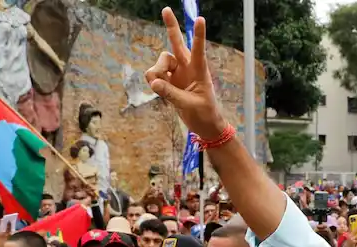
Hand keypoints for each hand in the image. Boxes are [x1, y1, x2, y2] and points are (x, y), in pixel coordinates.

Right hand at [145, 9, 225, 139]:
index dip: (198, 35)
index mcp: (199, 70)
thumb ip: (171, 93)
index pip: (199, 50)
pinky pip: (154, 75)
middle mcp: (187, 67)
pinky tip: (158, 89)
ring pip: (160, 62)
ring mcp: (176, 73)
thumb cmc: (204, 114)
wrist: (204, 126)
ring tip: (157, 85)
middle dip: (171, 26)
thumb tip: (153, 82)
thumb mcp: (189, 105)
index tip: (200, 19)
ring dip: (155, 71)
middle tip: (166, 9)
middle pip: (176, 43)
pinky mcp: (168, 81)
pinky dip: (153, 81)